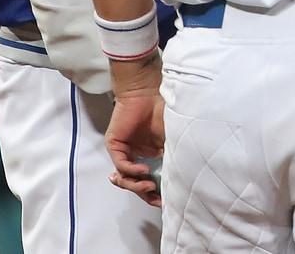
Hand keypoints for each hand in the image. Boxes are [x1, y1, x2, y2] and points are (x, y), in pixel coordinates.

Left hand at [105, 55, 164, 206]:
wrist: (148, 91)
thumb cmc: (162, 111)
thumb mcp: (171, 140)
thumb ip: (171, 158)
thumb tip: (179, 180)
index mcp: (150, 156)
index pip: (149, 180)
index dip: (155, 193)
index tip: (164, 202)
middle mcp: (135, 155)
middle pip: (136, 182)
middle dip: (145, 193)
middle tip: (156, 199)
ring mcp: (124, 151)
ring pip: (126, 177)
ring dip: (137, 185)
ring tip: (149, 185)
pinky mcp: (115, 145)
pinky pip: (121, 164)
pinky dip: (131, 170)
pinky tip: (143, 170)